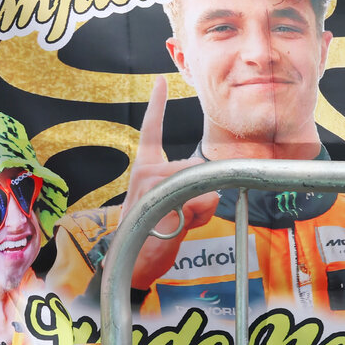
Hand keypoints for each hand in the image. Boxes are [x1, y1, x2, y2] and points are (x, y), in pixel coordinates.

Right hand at [120, 76, 220, 291]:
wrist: (133, 263)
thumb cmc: (154, 234)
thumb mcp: (174, 207)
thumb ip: (190, 190)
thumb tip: (211, 190)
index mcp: (146, 169)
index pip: (150, 131)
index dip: (156, 104)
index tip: (161, 81)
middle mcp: (145, 171)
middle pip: (197, 166)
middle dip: (203, 192)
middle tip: (182, 216)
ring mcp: (149, 185)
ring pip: (200, 183)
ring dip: (202, 208)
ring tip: (177, 223)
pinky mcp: (157, 199)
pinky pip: (199, 199)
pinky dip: (200, 216)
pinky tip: (177, 228)